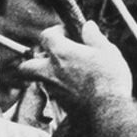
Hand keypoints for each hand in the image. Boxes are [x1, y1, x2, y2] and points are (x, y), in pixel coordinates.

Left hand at [16, 21, 134, 109]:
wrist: (108, 111)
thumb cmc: (109, 78)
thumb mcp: (107, 51)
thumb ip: (94, 37)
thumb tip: (88, 26)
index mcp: (61, 53)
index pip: (45, 36)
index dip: (55, 32)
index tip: (66, 33)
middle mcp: (50, 71)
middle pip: (27, 66)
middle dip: (34, 60)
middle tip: (53, 57)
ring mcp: (53, 89)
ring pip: (40, 80)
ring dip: (48, 74)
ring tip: (69, 72)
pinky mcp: (60, 104)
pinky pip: (53, 93)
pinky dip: (60, 88)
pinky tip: (77, 87)